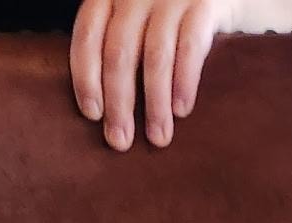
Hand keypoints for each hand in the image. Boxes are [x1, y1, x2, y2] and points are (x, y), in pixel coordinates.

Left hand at [70, 0, 241, 150]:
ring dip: (154, 103)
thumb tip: (100, 103)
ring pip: (155, 55)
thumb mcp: (137, 14)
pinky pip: (191, 47)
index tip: (92, 115)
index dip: (86, 77)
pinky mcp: (205, 4)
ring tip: (158, 137)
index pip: (87, 34)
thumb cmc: (173, 10)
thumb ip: (118, 40)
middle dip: (119, 102)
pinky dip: (184, 82)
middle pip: (120, 51)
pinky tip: (181, 110)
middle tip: (121, 141)